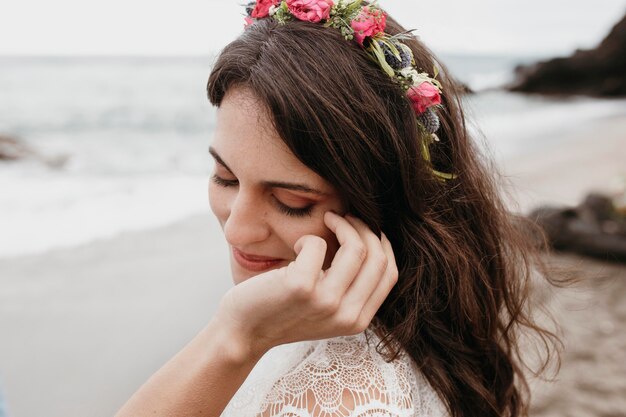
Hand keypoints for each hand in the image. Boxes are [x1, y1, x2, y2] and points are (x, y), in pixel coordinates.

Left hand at [213, 211, 397, 357]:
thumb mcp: (327, 308)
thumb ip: (350, 287)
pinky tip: (295, 245)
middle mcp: (346, 315)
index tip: (364, 229)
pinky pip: (318, 243)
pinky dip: (307, 237)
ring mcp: (325, 301)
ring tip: (327, 219)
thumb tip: (370, 239)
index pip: (390, 273)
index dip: (382, 244)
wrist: (242, 331)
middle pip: (378, 258)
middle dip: (364, 228)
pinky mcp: (301, 287)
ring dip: (342, 223)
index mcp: (357, 321)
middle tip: (344, 218)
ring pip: (357, 248)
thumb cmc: (283, 312)